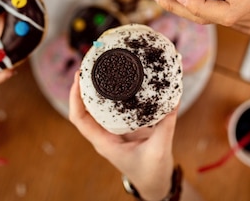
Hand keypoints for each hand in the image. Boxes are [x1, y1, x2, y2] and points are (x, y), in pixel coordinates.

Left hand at [69, 71, 175, 200]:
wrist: (155, 184)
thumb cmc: (153, 172)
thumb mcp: (160, 149)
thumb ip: (166, 124)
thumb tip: (174, 99)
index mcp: (105, 143)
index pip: (80, 118)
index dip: (75, 97)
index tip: (79, 77)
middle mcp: (104, 135)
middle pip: (83, 108)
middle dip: (82, 86)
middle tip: (88, 64)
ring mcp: (111, 131)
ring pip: (94, 108)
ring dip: (93, 89)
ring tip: (97, 67)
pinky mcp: (121, 127)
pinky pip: (110, 109)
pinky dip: (110, 94)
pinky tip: (117, 80)